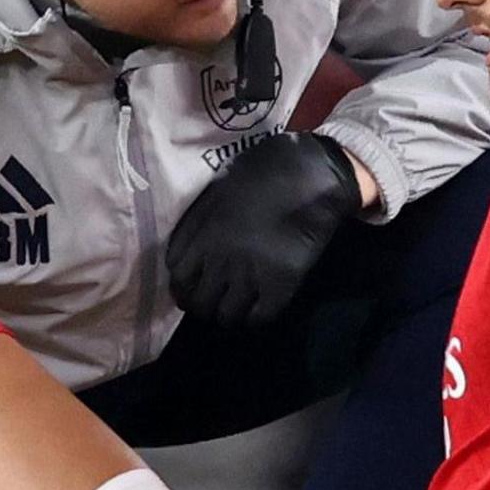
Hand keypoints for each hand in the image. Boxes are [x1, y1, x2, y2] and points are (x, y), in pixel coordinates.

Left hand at [166, 132, 361, 327]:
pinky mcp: (280, 286)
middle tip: (211, 300)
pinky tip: (257, 307)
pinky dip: (254, 317)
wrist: (311, 175)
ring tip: (234, 306)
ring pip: (226, 316)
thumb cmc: (263, 171)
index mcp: (203, 235)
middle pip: (198, 302)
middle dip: (201, 304)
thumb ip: (198, 220)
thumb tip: (186, 246)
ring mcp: (250, 276)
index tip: (189, 286)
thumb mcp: (218, 189)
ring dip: (227, 313)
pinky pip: (259, 318)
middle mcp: (221, 260)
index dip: (182, 286)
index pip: (178, 277)